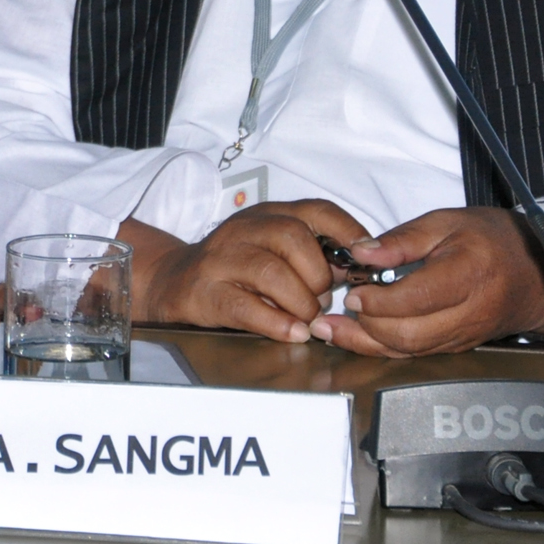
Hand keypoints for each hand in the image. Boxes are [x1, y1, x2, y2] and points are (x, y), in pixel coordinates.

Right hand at [127, 201, 371, 342]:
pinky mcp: (206, 291)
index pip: (316, 210)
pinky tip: (293, 333)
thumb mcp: (275, 249)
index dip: (348, 232)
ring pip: (271, 272)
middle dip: (319, 276)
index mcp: (268, 215)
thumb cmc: (238, 269)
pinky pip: (245, 306)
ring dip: (300, 302)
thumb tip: (359, 267)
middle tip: (322, 300)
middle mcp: (243, 229)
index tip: (367, 259)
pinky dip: (276, 322)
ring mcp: (221, 258)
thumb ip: (314, 253)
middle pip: (293, 238)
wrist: (176, 282)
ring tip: (307, 319)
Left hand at [311, 206, 543, 356]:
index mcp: (468, 274)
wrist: (542, 271)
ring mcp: (464, 335)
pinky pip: (416, 353)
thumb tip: (360, 253)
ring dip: (367, 344)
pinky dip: (383, 348)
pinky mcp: (458, 346)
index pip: (417, 299)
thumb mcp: (448, 221)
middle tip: (332, 314)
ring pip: (409, 351)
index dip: (379, 301)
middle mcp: (468, 313)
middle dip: (365, 328)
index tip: (353, 291)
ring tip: (330, 330)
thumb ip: (402, 239)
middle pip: (410, 335)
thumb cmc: (495, 239)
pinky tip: (357, 336)